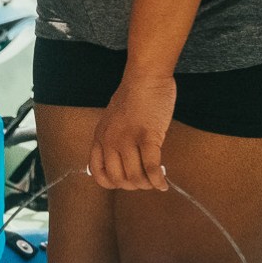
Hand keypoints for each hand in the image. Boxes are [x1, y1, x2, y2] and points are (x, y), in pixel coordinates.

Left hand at [89, 72, 176, 190]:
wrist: (146, 76)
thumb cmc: (134, 94)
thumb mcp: (112, 118)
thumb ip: (113, 138)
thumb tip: (122, 160)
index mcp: (100, 137)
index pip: (98, 173)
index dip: (113, 183)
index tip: (126, 181)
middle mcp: (110, 141)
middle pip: (118, 179)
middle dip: (133, 186)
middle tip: (145, 181)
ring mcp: (127, 139)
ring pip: (135, 177)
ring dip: (147, 184)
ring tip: (156, 181)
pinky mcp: (147, 137)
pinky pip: (151, 168)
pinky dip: (158, 180)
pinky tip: (163, 182)